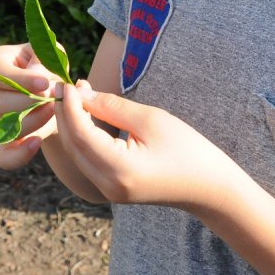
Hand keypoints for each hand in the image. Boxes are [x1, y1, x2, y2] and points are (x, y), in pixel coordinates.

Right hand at [0, 43, 58, 168]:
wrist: (52, 92)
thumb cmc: (47, 66)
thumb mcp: (48, 53)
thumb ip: (44, 58)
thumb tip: (37, 76)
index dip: (20, 80)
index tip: (44, 84)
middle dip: (30, 102)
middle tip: (54, 97)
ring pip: (5, 126)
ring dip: (34, 120)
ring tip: (53, 110)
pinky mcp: (3, 140)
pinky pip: (5, 157)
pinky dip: (20, 154)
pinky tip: (37, 142)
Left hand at [56, 80, 235, 211]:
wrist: (209, 188)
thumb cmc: (188, 149)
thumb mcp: (150, 119)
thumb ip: (111, 107)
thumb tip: (80, 94)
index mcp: (120, 169)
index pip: (80, 134)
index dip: (69, 106)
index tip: (66, 82)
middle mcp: (108, 185)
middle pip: (72, 145)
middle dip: (65, 114)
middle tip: (65, 85)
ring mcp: (108, 192)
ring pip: (76, 154)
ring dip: (71, 125)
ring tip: (74, 96)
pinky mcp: (112, 190)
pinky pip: (86, 161)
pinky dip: (81, 138)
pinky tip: (85, 116)